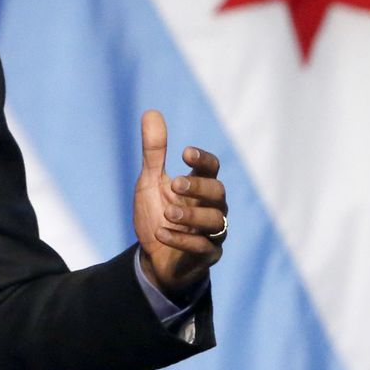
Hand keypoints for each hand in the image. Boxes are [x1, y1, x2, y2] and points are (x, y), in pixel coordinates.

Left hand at [132, 109, 227, 295]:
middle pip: (219, 193)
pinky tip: (160, 233)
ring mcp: (212, 233)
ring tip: (168, 214)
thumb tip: (151, 112)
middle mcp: (211, 208)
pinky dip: (182, 240)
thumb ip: (153, 152)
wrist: (154, 257)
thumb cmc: (157, 214)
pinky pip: (203, 248)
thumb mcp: (150, 182)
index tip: (185, 152)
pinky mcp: (206, 256)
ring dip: (191, 217)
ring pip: (215, 222)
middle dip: (199, 188)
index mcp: (199, 187)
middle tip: (175, 185)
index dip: (203, 160)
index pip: (212, 168)